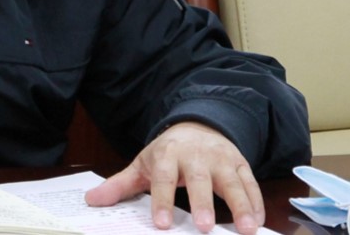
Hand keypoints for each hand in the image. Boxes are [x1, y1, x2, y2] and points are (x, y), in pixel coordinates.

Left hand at [84, 121, 264, 234]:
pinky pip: (251, 183)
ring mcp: (221, 158)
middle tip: (204, 227)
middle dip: (203, 203)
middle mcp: (196, 155)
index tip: (162, 224)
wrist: (197, 125)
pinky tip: (258, 222)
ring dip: (241, 205)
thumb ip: (120, 185)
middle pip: (199, 179)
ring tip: (246, 229)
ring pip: (232, 181)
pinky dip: (256, 202)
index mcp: (167, 155)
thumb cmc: (167, 152)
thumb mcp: (143, 164)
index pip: (163, 178)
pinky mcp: (241, 163)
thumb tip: (91, 201)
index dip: (162, 201)